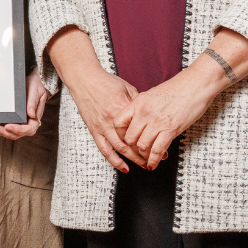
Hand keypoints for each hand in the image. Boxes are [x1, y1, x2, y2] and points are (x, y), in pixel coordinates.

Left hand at [0, 70, 49, 138]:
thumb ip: (33, 103)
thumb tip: (31, 115)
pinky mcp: (12, 120)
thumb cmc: (36, 86)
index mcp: (35, 118)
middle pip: (16, 133)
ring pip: (9, 133)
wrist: (33, 80)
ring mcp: (19, 122)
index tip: (8, 126)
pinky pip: (4, 128)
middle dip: (3, 132)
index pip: (29, 129)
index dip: (18, 130)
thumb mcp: (36, 91)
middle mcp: (27, 122)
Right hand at [47, 27, 144, 172]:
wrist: (85, 80)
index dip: (153, 138)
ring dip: (133, 159)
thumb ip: (138, 103)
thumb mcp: (128, 89)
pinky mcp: (94, 130)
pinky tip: (124, 168)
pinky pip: (105, 149)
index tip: (162, 144)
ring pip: (120, 148)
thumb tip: (151, 115)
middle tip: (156, 158)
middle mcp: (113, 119)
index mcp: (123, 107)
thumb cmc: (107, 82)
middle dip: (146, 152)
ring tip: (144, 165)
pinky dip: (115, 160)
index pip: (141, 128)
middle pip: (132, 141)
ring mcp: (103, 126)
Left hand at [111, 28, 247, 169]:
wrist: (197, 83)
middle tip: (138, 152)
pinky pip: (157, 150)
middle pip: (129, 138)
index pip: (118, 123)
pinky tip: (154, 164)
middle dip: (132, 149)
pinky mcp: (170, 129)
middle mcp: (144, 112)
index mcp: (139, 102)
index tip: (126, 139)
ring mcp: (156, 121)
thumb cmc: (180, 87)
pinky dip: (154, 160)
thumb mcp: (154, 94)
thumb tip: (140, 119)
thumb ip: (144, 107)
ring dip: (144, 156)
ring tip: (147, 159)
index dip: (120, 135)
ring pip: (142, 146)